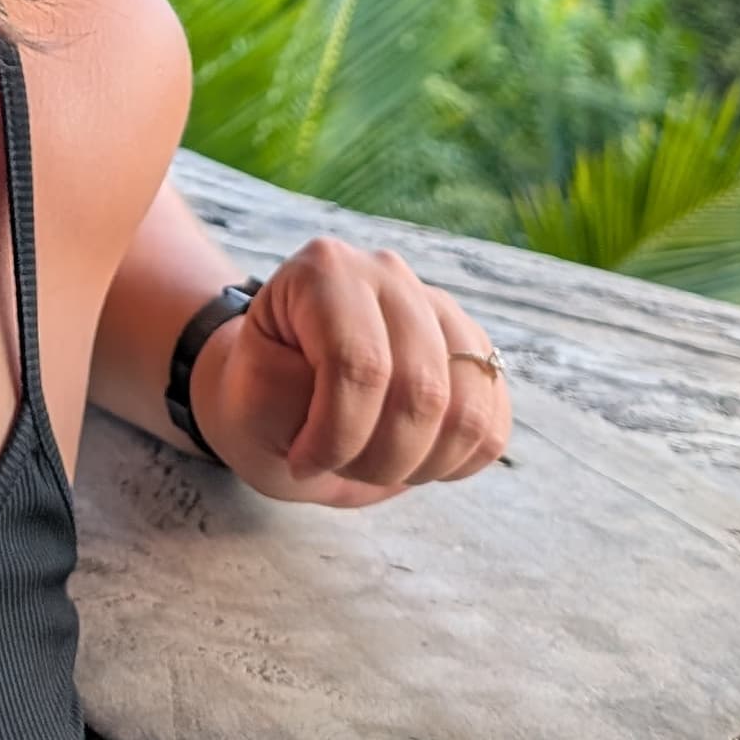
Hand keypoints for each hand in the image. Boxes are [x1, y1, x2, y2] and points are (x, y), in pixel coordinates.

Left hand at [192, 236, 511, 506]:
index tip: (304, 461)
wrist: (282, 404)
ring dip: (420, 465)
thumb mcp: (247, 401)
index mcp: (324, 271)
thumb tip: (364, 384)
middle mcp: (389, 275)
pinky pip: (492, 424)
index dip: (337, 433)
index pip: (359, 363)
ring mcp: (440, 310)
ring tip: (373, 463)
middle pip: (421, 390)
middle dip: (379, 458)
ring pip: (467, 410)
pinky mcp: (475, 353)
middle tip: (338, 467)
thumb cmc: (261, 401)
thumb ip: (292, 389)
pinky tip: (412, 460)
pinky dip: (456, 461)